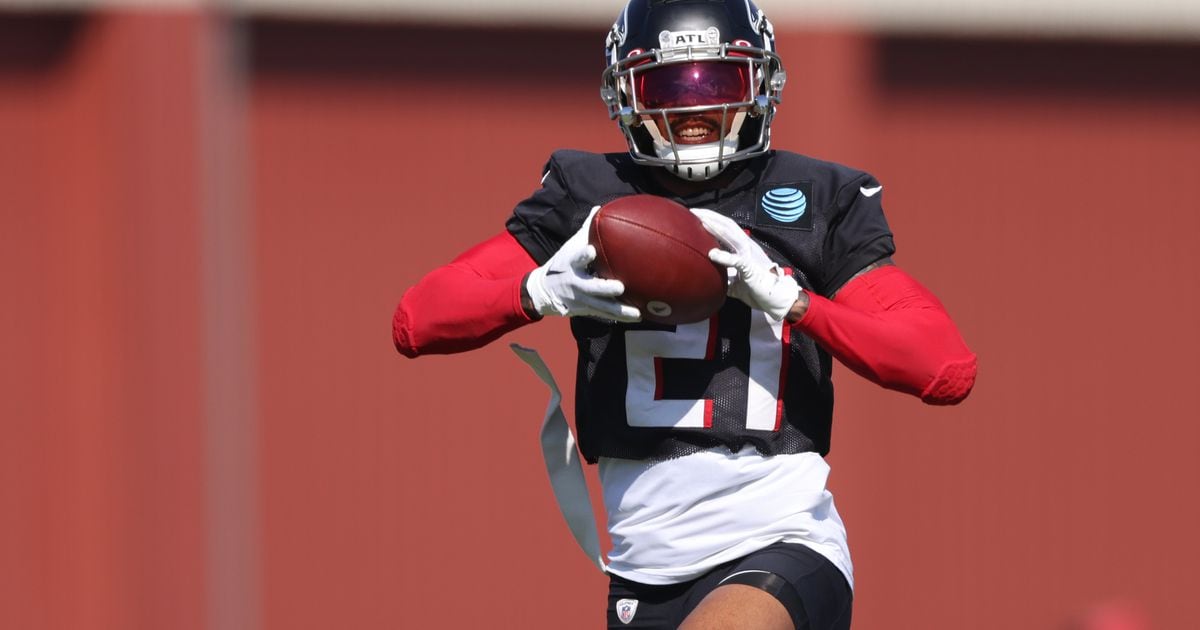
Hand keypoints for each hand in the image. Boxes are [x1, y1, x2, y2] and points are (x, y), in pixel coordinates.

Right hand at [525, 206, 641, 321]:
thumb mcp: (570, 246)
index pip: (576, 258)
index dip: (583, 255)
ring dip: (620, 310)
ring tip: (637, 312)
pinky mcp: (586, 310)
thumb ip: (586, 229)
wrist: (544, 291)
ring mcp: (581, 299)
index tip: (591, 251)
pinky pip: (605, 314)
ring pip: (602, 306)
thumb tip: (599, 208)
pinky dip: (620, 316)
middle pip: (591, 287)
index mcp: (571, 264)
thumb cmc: (563, 263)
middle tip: (619, 287)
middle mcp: (576, 282)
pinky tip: (637, 316)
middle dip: (604, 288)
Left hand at [690, 208, 800, 320]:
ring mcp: (750, 256)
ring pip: (733, 236)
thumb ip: (724, 274)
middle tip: (693, 211)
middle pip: (728, 226)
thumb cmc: (759, 289)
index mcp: (744, 248)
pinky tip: (712, 254)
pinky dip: (724, 256)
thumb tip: (708, 275)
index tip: (695, 215)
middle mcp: (748, 247)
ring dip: (716, 227)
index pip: (726, 228)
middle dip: (710, 217)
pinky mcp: (752, 268)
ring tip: (701, 221)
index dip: (712, 220)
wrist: (778, 299)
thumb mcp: (736, 280)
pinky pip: (738, 260)